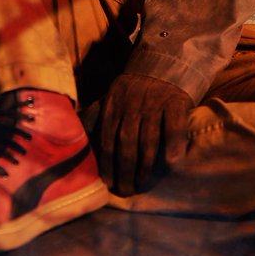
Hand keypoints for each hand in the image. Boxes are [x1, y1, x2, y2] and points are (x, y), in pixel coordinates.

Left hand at [99, 73, 193, 195]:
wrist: (163, 65)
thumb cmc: (134, 91)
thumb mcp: (111, 97)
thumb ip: (96, 116)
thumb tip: (78, 139)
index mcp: (113, 105)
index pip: (107, 139)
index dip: (108, 164)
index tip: (109, 184)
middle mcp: (132, 105)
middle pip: (126, 143)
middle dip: (125, 170)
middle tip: (126, 190)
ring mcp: (155, 103)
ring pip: (148, 138)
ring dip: (146, 165)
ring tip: (143, 184)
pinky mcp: (175, 102)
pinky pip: (174, 126)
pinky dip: (173, 144)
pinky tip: (171, 163)